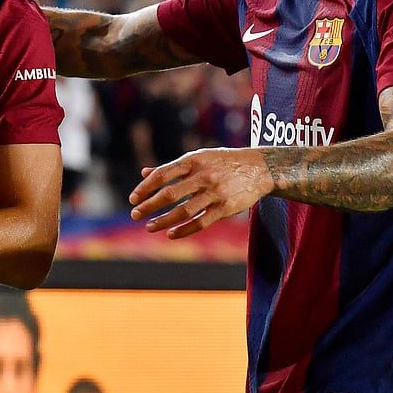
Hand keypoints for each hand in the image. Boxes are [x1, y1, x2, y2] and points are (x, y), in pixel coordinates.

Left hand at [128, 147, 271, 238]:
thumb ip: (172, 167)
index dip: (145, 187)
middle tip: (134, 214)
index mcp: (193, 161)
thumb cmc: (222, 162)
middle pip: (170, 194)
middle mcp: (203, 176)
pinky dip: (184, 230)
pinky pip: (201, 222)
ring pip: (184, 211)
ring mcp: (215, 193)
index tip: (133, 198)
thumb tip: (144, 173)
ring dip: (164, 221)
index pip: (162, 175)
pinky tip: (171, 234)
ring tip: (149, 226)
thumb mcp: (198, 158)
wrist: (260, 168)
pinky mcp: (226, 208)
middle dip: (149, 205)